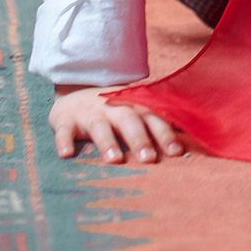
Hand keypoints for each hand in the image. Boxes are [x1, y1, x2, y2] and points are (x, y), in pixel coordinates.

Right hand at [50, 83, 186, 162]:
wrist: (77, 90)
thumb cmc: (115, 109)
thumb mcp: (135, 110)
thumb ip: (156, 123)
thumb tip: (187, 143)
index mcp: (134, 106)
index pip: (153, 118)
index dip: (165, 134)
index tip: (176, 152)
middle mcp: (113, 108)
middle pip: (129, 121)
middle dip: (139, 139)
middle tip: (149, 159)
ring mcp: (89, 113)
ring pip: (99, 126)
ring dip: (107, 142)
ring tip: (114, 160)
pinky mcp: (65, 120)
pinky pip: (64, 130)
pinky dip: (64, 141)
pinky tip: (67, 154)